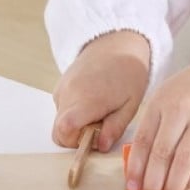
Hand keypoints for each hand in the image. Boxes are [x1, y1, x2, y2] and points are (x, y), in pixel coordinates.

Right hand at [52, 31, 150, 151]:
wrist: (116, 43)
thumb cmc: (128, 72)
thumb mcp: (130, 104)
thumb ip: (115, 128)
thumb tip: (102, 146)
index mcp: (87, 99)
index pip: (64, 130)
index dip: (75, 143)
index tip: (93, 138)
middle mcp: (69, 94)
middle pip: (59, 130)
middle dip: (77, 137)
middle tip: (100, 126)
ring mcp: (62, 88)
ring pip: (60, 121)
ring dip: (77, 124)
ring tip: (99, 110)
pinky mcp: (60, 85)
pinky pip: (61, 109)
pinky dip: (73, 112)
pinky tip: (92, 101)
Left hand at [124, 51, 189, 189]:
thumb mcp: (168, 96)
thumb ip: (154, 125)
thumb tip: (141, 164)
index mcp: (161, 102)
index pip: (143, 140)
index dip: (136, 167)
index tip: (132, 185)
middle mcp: (181, 110)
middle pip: (162, 152)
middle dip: (153, 180)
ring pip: (184, 160)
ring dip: (174, 183)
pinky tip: (187, 185)